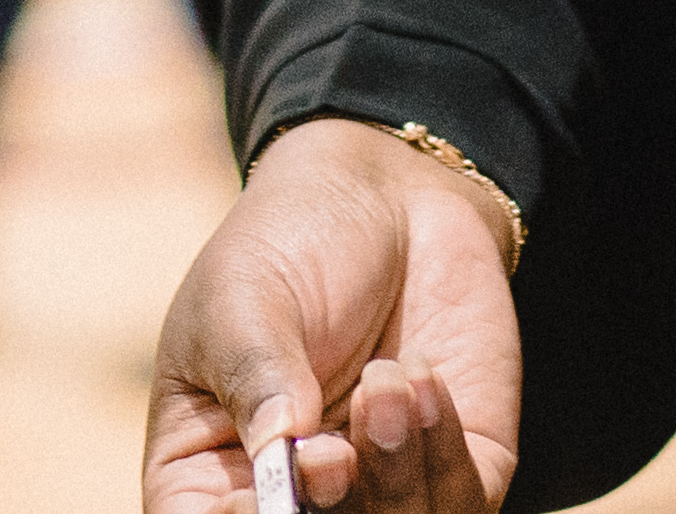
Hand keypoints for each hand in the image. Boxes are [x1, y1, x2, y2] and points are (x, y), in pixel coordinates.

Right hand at [145, 121, 523, 513]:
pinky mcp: (455, 469)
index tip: (265, 496)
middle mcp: (298, 501)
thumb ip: (256, 377)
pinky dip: (441, 448)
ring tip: (385, 379)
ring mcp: (378, 490)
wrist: (384, 194)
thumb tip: (278, 451)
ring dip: (393, 480)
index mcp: (215, 476)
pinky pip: (461, 501)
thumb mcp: (242, 299)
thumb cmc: (285, 246)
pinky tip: (419, 375)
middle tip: (331, 454)